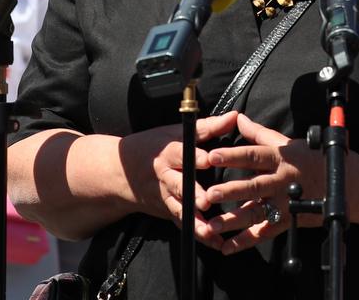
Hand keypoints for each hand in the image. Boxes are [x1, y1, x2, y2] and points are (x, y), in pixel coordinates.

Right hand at [118, 112, 238, 244]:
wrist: (123, 172)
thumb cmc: (155, 146)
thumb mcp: (177, 133)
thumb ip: (208, 127)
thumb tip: (235, 115)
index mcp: (169, 152)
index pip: (182, 153)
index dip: (195, 157)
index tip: (209, 160)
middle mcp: (166, 176)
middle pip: (179, 185)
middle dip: (192, 193)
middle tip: (206, 201)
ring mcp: (165, 196)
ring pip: (180, 210)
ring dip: (195, 221)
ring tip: (211, 230)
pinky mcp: (168, 211)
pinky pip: (183, 224)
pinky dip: (198, 234)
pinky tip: (214, 242)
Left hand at [203, 113, 326, 254]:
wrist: (346, 184)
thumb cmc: (312, 159)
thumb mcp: (287, 143)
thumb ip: (259, 133)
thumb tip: (239, 118)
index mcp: (280, 159)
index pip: (253, 155)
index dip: (233, 156)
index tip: (212, 156)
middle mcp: (281, 181)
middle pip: (254, 186)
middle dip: (231, 191)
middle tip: (210, 194)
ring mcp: (285, 203)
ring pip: (257, 212)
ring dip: (234, 220)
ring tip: (212, 225)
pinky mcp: (288, 221)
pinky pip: (265, 233)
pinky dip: (245, 241)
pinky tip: (227, 246)